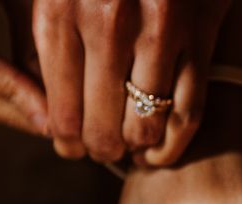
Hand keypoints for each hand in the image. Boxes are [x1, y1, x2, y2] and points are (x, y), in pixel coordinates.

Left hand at [32, 0, 229, 164]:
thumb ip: (41, 41)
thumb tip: (44, 114)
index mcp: (59, 8)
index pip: (63, 110)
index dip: (68, 141)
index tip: (72, 147)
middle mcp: (108, 20)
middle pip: (103, 126)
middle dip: (102, 148)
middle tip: (103, 150)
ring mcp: (158, 28)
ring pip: (146, 125)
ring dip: (138, 148)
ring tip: (133, 149)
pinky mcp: (200, 31)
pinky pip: (188, 112)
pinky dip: (173, 142)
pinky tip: (160, 148)